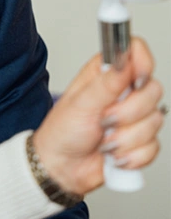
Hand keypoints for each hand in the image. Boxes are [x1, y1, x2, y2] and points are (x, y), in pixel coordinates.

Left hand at [33, 37, 163, 195]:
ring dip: (126, 138)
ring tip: (104, 139)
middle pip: (153, 89)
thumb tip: (124, 59)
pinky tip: (114, 154)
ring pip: (155, 121)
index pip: (136, 51)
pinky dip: (132, 155)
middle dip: (129, 113)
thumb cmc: (63, 130)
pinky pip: (153, 146)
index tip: (136, 80)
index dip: (143, 62)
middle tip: (105, 119)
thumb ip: (106, 83)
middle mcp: (124, 91)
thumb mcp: (81, 103)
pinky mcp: (142, 140)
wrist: (63, 167)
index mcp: (106, 73)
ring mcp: (135, 116)